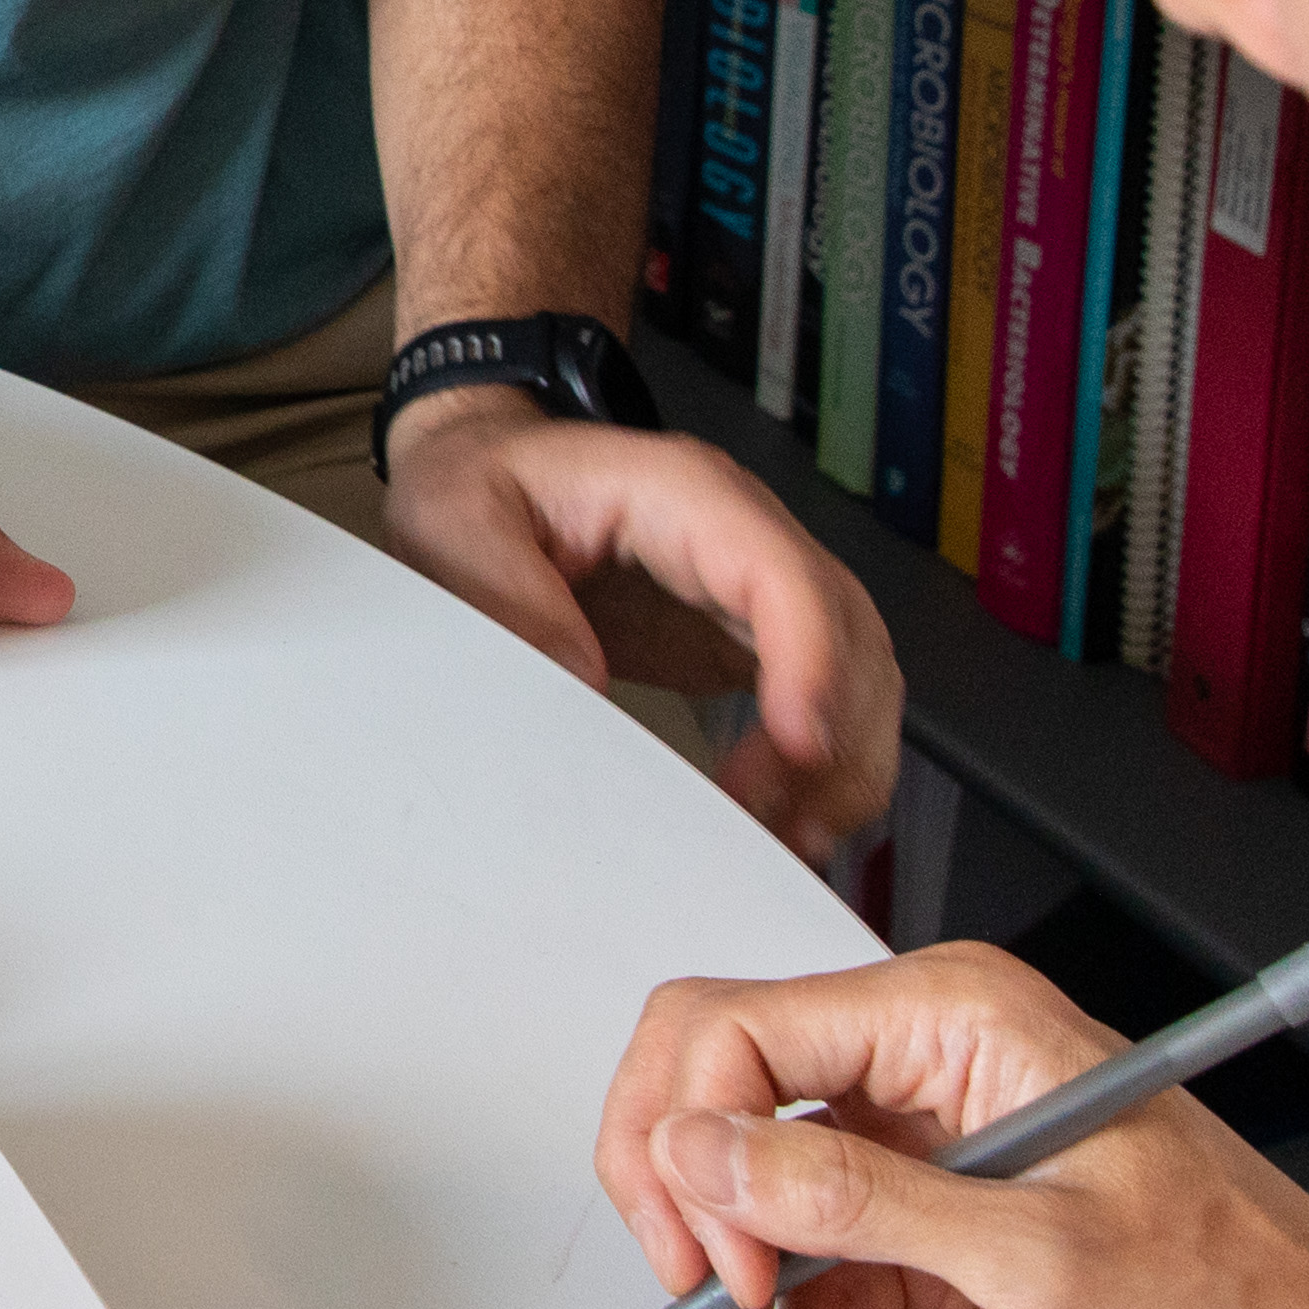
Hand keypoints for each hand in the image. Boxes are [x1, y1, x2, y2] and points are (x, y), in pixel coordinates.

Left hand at [379, 394, 900, 851]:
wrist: (484, 469)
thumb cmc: (477, 483)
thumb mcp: (457, 521)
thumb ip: (513, 597)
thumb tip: (583, 681)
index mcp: (680, 492)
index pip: (780, 574)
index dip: (810, 660)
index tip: (799, 745)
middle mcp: (738, 533)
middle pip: (845, 629)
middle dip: (836, 734)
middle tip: (785, 823)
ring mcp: (747, 586)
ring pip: (852, 668)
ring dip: (841, 760)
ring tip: (793, 838)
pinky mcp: (739, 635)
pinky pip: (814, 695)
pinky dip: (818, 763)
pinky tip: (790, 819)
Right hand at [595, 939, 1308, 1308]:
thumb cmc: (1245, 1298)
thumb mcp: (1043, 1252)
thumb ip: (859, 1199)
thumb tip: (707, 1151)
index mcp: (952, 1020)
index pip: (731, 1032)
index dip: (694, 1144)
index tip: (724, 1258)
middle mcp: (920, 1074)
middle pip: (715, 1118)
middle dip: (697, 1234)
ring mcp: (918, 1163)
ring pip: (752, 1222)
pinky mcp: (926, 1246)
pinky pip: (813, 1294)